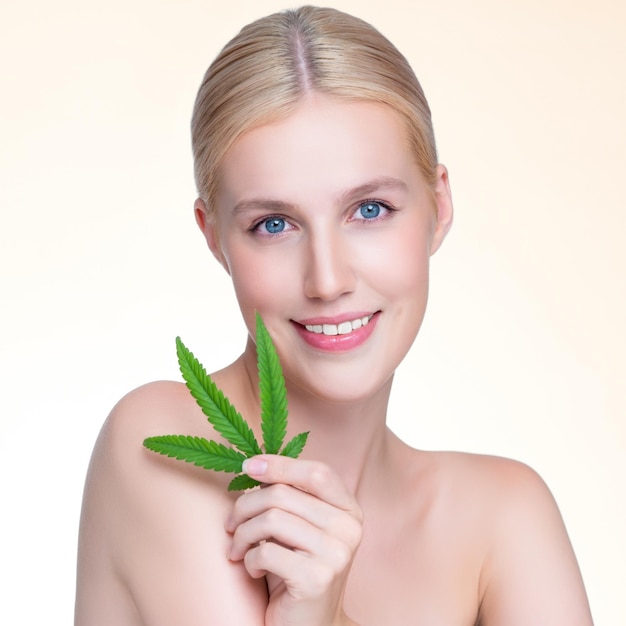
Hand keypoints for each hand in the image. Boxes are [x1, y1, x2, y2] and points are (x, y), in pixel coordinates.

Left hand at [225, 455, 362, 625]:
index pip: (317, 472)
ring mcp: (337, 554)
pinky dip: (249, 559)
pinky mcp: (318, 578)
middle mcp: (349, 528)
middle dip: (245, 506)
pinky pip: (266, 551)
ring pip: (271, 519)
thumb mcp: (297, 527)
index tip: (248, 465)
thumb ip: (289, 497)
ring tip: (237, 549)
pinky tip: (252, 569)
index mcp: (349, 510)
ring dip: (242, 533)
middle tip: (230, 524)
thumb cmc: (294, 570)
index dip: (280, 464)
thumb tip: (255, 463)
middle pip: (284, 494)